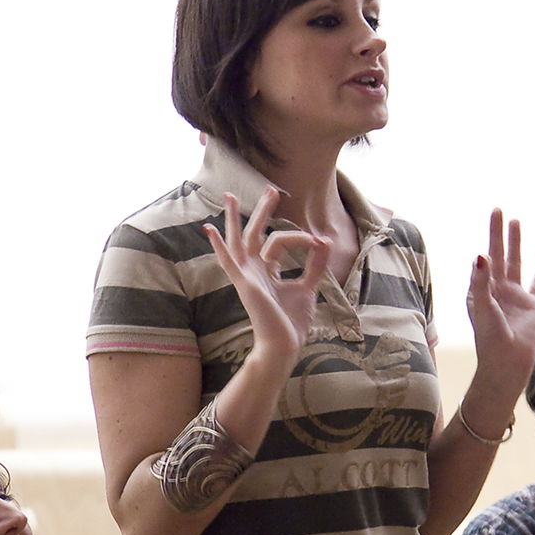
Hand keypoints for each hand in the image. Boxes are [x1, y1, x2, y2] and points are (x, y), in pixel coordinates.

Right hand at [201, 188, 331, 364]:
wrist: (284, 346)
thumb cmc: (292, 323)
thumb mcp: (308, 287)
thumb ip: (314, 265)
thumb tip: (325, 241)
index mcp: (266, 272)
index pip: (275, 242)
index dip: (299, 238)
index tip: (319, 242)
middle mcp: (253, 271)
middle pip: (253, 234)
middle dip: (260, 210)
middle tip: (270, 189)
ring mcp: (246, 276)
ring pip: (240, 240)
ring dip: (236, 217)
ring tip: (230, 195)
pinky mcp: (245, 283)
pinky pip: (229, 260)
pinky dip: (219, 245)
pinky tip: (210, 230)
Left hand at [462, 210, 534, 408]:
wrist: (509, 362)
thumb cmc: (490, 338)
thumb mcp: (483, 307)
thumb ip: (481, 281)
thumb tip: (480, 254)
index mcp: (481, 290)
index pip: (483, 261)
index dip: (486, 242)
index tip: (490, 222)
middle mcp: (498, 290)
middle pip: (499, 254)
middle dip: (498, 233)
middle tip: (498, 210)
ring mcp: (516, 296)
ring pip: (517, 263)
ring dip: (516, 243)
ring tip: (516, 222)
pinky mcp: (534, 305)